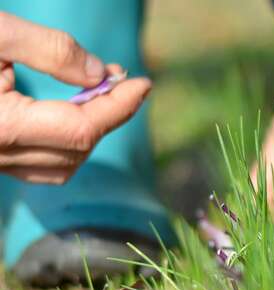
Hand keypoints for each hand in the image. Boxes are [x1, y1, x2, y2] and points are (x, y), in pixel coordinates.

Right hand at [0, 12, 150, 183]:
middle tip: (122, 81)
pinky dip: (66, 143)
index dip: (119, 107)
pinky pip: (40, 166)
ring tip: (100, 94)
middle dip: (108, 116)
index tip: (144, 83)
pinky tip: (70, 112)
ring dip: (90, 132)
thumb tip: (102, 75)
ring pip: (62, 164)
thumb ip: (51, 51)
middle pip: (77, 149)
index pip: (82, 128)